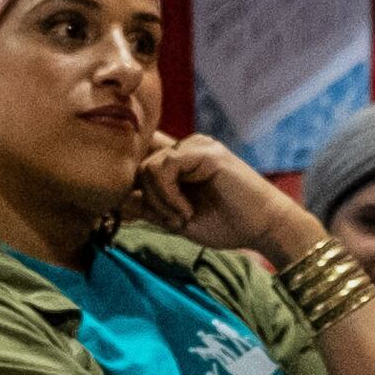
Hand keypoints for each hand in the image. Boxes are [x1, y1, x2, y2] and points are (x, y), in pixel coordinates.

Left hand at [126, 131, 313, 262]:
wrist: (262, 228)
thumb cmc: (225, 224)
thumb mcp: (174, 218)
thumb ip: (147, 207)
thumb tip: (112, 203)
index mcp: (179, 160)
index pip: (140, 161)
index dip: (130, 185)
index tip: (132, 213)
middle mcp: (186, 147)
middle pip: (138, 166)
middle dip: (148, 200)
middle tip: (172, 222)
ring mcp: (197, 146)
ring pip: (148, 166)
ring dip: (159, 200)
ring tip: (181, 218)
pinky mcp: (205, 151)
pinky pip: (165, 166)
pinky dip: (168, 195)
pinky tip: (186, 211)